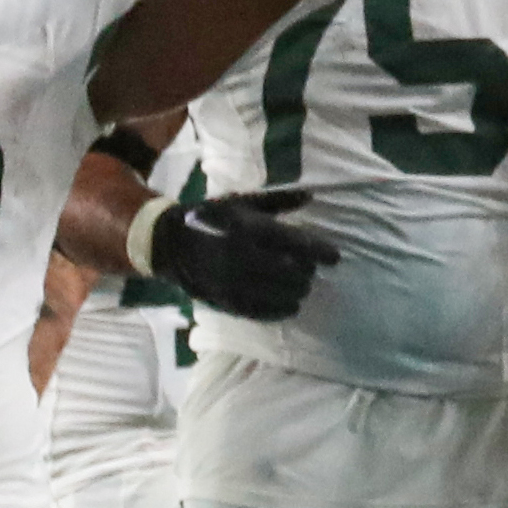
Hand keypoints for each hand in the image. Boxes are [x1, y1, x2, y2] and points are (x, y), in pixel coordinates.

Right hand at [158, 191, 339, 320]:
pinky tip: (290, 305)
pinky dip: (280, 310)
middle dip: (307, 273)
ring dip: (297, 292)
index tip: (335, 257)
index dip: (320, 252)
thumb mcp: (243, 202)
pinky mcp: (227, 301)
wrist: (172, 244)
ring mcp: (235, 282)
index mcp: (249, 229)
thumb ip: (279, 201)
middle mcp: (243, 257)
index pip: (295, 243)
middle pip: (292, 272)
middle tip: (310, 271)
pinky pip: (262, 312)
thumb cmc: (214, 218)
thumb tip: (311, 195)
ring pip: (280, 294)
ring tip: (300, 287)